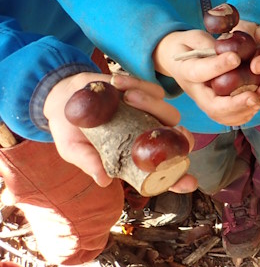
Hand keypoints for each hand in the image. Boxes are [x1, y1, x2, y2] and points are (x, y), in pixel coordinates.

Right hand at [43, 72, 197, 191]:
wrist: (63, 98)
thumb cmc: (71, 132)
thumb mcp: (74, 150)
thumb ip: (89, 162)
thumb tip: (104, 180)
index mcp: (138, 157)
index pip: (166, 172)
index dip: (180, 179)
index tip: (189, 183)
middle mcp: (150, 137)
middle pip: (179, 141)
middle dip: (180, 138)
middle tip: (169, 132)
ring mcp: (150, 114)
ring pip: (170, 114)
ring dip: (153, 105)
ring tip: (127, 98)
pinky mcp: (145, 92)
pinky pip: (154, 90)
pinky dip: (140, 86)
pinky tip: (117, 84)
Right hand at [153, 30, 259, 125]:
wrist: (179, 60)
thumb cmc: (189, 46)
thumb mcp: (194, 38)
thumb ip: (208, 45)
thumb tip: (229, 53)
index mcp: (186, 71)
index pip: (199, 72)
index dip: (217, 66)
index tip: (235, 58)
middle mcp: (195, 92)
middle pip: (212, 106)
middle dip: (235, 104)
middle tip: (254, 97)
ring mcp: (204, 102)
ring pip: (221, 116)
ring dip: (242, 111)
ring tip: (259, 100)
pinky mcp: (214, 107)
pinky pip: (228, 118)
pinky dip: (243, 114)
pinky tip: (256, 104)